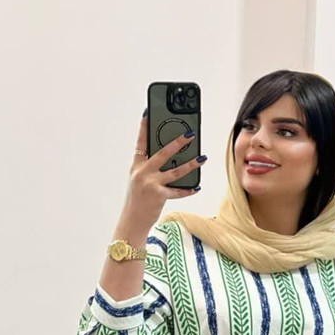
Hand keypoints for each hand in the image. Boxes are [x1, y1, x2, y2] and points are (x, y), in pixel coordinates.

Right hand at [119, 110, 205, 230]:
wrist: (132, 221)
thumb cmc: (137, 200)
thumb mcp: (138, 181)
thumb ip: (150, 169)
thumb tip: (170, 158)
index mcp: (136, 167)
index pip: (140, 143)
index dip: (144, 127)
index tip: (148, 113)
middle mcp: (143, 173)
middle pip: (163, 153)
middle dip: (178, 142)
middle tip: (190, 134)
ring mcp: (151, 184)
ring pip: (176, 171)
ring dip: (191, 164)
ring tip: (202, 157)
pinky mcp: (159, 196)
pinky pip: (178, 191)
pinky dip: (188, 190)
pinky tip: (197, 187)